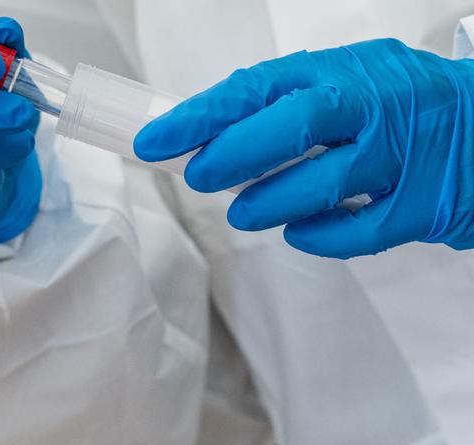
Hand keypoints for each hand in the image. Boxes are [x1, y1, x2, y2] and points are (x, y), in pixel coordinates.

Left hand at [134, 39, 473, 258]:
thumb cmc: (400, 104)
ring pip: (323, 184)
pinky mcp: (422, 206)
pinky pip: (360, 232)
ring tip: (244, 213)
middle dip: (233, 157)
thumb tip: (210, 133)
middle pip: (292, 128)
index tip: (156, 139)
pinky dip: (318, 237)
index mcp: (342, 71)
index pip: (257, 87)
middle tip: (200, 178)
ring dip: (269, 203)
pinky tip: (298, 231)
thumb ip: (286, 103)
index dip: (201, 116)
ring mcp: (401, 157)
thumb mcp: (345, 82)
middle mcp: (373, 107)